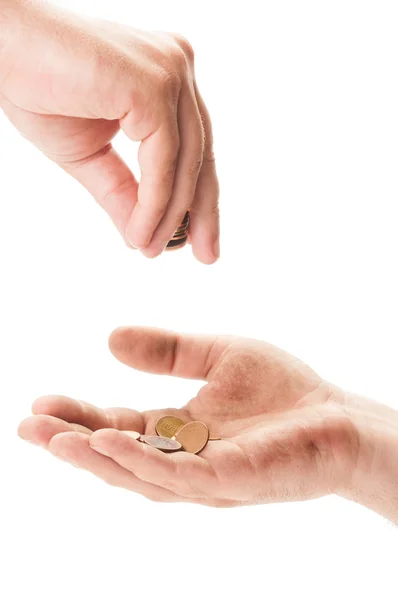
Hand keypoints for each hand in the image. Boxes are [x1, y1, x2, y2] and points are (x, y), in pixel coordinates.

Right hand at [0, 1, 218, 261]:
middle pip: (202, 155)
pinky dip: (155, 203)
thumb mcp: (90, 156)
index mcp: (167, 80)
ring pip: (186, 162)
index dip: (199, 197)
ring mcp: (169, 72)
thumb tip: (143, 236)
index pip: (194, 147)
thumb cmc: (38, 90)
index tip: (199, 237)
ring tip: (152, 250)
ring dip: (171, 216)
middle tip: (207, 256)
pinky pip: (163, 160)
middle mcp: (177, 68)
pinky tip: (143, 234)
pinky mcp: (152, 84)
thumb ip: (123, 193)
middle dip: (204, 211)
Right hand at [19, 327, 397, 519]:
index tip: (43, 401)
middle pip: (118, 455)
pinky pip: (178, 474)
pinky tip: (109, 441)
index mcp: (177, 431)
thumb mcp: (217, 355)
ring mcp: (205, 475)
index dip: (80, 416)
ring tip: (53, 438)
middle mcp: (183, 459)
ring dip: (93, 457)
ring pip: (138, 473)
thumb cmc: (283, 391)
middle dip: (72, 442)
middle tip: (27, 425)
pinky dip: (141, 461)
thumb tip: (110, 338)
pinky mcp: (232, 480)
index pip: (118, 426)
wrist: (338, 414)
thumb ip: (169, 350)